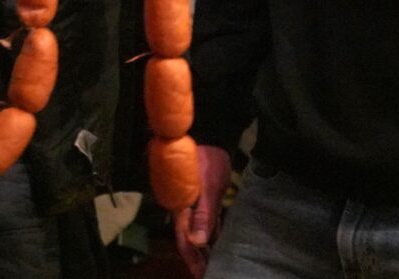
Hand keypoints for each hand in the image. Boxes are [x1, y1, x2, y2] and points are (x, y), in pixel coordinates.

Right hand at [174, 144, 232, 277]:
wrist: (211, 134)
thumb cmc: (208, 160)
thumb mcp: (208, 188)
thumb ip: (203, 215)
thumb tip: (196, 242)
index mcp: (180, 206)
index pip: (184, 240)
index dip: (192, 260)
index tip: (202, 276)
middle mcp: (183, 207)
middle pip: (189, 239)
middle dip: (199, 258)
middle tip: (210, 274)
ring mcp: (192, 202)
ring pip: (197, 231)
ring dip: (205, 248)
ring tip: (215, 264)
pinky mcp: (202, 197)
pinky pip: (205, 221)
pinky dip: (211, 234)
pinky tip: (218, 243)